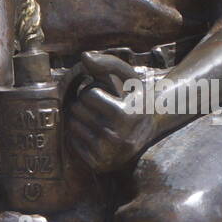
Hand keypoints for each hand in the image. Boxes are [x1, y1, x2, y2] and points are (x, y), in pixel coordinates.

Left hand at [66, 52, 162, 174]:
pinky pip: (73, 142)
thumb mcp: (128, 76)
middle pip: (77, 110)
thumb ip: (107, 63)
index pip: (88, 95)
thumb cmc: (134, 96)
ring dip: (81, 118)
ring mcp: (108, 154)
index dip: (94, 91)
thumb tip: (84, 57)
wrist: (149, 127)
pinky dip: (80, 135)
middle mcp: (118, 137)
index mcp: (127, 115)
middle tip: (101, 108)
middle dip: (85, 104)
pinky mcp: (99, 164)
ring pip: (72, 126)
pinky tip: (96, 133)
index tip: (108, 96)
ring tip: (99, 119)